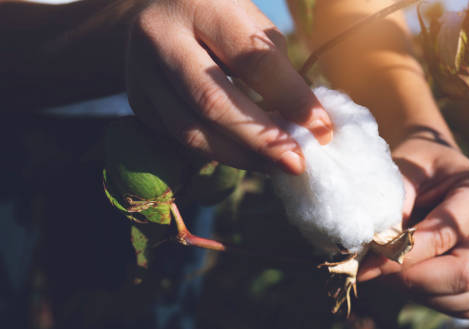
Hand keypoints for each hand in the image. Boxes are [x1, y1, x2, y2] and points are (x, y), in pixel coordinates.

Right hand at [126, 0, 331, 173]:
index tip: (321, 129)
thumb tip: (310, 125)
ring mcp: (140, 73)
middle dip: (262, 139)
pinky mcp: (138, 103)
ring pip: (192, 131)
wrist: (154, 15)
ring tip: (277, 166)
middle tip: (298, 163)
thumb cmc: (219, 20)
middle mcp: (160, 36)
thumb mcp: (251, 24)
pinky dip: (221, 153)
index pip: (251, 60)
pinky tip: (249, 157)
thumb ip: (277, 69)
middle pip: (213, 102)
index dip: (290, 99)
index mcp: (200, 5)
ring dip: (242, 156)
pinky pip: (182, 140)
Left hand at [359, 137, 468, 318]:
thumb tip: (376, 246)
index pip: (448, 232)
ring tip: (389, 271)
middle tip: (375, 269)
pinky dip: (434, 301)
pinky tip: (407, 281)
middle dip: (414, 278)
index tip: (368, 260)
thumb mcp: (402, 168)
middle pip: (467, 273)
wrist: (428, 173)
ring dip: (421, 293)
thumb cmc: (414, 167)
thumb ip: (393, 201)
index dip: (405, 252)